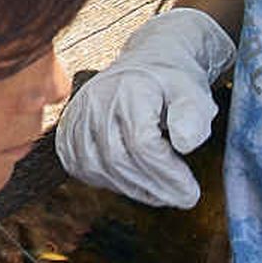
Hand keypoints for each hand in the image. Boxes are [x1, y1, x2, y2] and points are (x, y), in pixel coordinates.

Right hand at [51, 7, 233, 206]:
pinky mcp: (67, 134)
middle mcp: (95, 101)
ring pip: (99, 170)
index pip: (142, 144)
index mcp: (127, 89)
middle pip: (119, 160)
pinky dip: (112, 184)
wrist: (145, 65)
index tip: (191, 191)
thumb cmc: (171, 81)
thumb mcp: (193, 90)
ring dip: (134, 189)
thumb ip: (194, 114)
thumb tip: (185, 143)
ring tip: (162, 191)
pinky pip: (84, 170)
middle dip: (153, 187)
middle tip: (181, 197)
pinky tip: (135, 183)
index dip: (167, 174)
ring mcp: (76, 118)